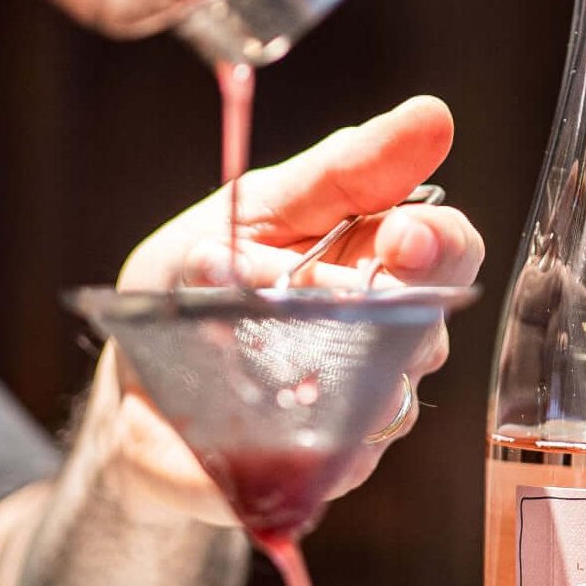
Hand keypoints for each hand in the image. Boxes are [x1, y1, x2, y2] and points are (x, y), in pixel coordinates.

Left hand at [100, 95, 484, 524]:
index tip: (401, 238)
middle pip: (432, 329)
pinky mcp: (324, 468)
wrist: (134, 381)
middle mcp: (389, 340)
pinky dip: (298, 431)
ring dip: (333, 373)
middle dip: (390, 314)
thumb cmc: (201, 282)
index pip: (450, 249)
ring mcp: (364, 410)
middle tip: (334, 297)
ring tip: (265, 355)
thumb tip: (432, 117)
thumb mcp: (259, 205)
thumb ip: (344, 168)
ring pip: (392, 400)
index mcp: (379, 262)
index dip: (440, 244)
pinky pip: (340, 457)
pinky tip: (258, 416)